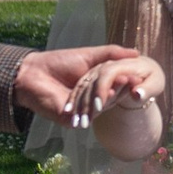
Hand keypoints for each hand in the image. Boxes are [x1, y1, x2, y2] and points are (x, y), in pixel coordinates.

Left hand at [14, 46, 165, 131]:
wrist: (32, 73)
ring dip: (113, 96)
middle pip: (111, 98)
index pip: (116, 86)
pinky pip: (88, 115)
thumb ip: (111, 54)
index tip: (140, 73)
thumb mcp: (89, 55)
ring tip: (125, 83)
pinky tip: (108, 94)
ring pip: (102, 107)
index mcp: (96, 88)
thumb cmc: (58, 62)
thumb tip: (136, 53)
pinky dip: (98, 105)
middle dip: (123, 89)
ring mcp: (82, 112)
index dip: (127, 80)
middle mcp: (91, 102)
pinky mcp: (71, 120)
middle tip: (136, 79)